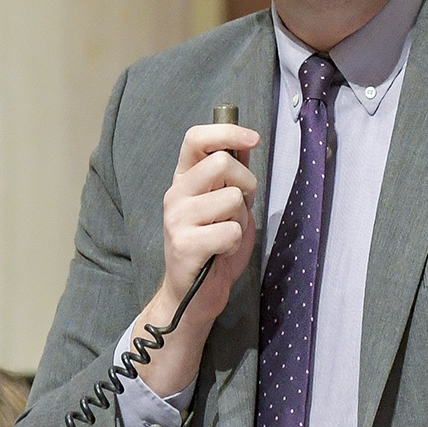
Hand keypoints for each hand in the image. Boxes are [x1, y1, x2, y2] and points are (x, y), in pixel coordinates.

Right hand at [132, 122, 260, 396]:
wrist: (194, 295)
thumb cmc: (214, 247)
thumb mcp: (228, 205)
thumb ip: (233, 175)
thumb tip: (245, 141)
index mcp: (183, 180)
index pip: (196, 138)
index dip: (227, 131)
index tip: (252, 139)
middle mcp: (175, 195)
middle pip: (223, 163)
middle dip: (247, 183)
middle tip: (242, 207)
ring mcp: (176, 219)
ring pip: (232, 199)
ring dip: (242, 218)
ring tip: (228, 234)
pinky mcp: (185, 245)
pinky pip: (231, 230)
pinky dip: (236, 242)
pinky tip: (222, 251)